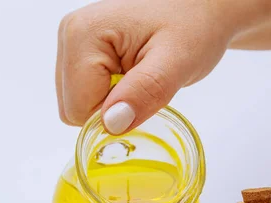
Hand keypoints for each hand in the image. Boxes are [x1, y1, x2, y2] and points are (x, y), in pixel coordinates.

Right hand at [55, 0, 239, 134]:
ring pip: (76, 104)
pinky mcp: (81, 49)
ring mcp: (71, 41)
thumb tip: (111, 124)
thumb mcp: (178, 62)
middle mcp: (68, 35)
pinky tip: (130, 73)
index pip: (76, 110)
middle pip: (72, 108)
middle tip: (144, 83)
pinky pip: (84, 93)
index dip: (113, 116)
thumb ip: (146, 91)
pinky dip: (108, 94)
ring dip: (110, 102)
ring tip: (139, 75)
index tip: (144, 92)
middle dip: (110, 109)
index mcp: (82, 35)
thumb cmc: (194, 26)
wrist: (202, 6)